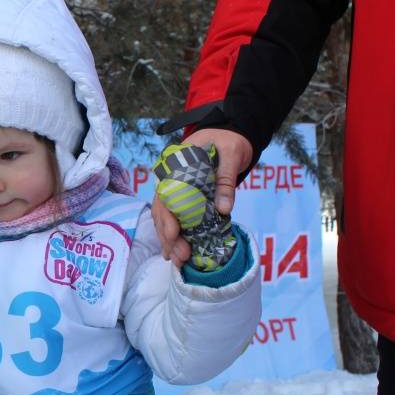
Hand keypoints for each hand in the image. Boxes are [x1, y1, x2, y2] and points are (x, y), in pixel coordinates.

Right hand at [152, 128, 251, 265]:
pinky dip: (177, 235)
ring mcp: (177, 190)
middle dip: (168, 237)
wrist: (231, 134)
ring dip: (169, 240)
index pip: (166, 195)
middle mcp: (172, 180)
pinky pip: (177, 218)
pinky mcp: (187, 198)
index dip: (167, 217)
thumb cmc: (228, 142)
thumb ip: (226, 180)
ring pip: (166, 217)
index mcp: (177, 166)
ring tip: (177, 261)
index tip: (174, 235)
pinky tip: (179, 251)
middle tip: (178, 258)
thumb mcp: (231, 156)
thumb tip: (223, 209)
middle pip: (163, 211)